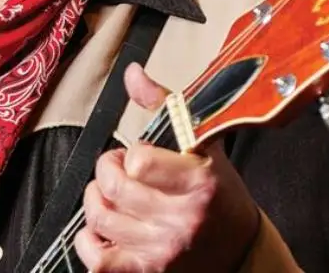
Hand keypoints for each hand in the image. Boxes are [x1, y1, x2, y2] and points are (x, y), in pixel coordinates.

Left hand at [73, 63, 261, 272]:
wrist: (241, 251)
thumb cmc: (219, 194)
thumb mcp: (203, 144)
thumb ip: (165, 106)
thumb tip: (132, 74)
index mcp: (198, 181)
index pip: (138, 162)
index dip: (130, 155)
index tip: (137, 156)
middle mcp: (181, 219)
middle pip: (114, 188)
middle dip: (106, 172)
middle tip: (115, 170)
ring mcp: (164, 251)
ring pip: (100, 219)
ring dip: (95, 201)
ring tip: (109, 195)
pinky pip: (98, 261)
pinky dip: (88, 242)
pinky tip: (101, 230)